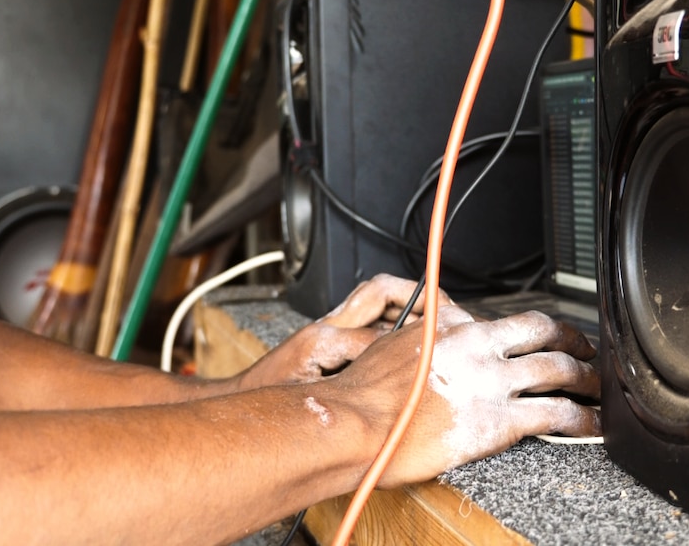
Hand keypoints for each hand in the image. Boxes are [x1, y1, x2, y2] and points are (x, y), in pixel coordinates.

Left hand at [236, 274, 453, 386]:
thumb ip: (351, 366)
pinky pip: (370, 314)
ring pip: (376, 297)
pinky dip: (394, 317)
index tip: (438, 330)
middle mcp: (330, 324)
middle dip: (415, 294)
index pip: (381, 315)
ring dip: (406, 302)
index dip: (413, 323)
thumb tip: (390, 354)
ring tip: (435, 316)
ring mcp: (332, 327)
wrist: (244, 397)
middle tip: (444, 307)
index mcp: (327, 333)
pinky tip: (408, 336)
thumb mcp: (314, 386)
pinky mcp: (332, 335)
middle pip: (380, 290)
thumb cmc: (272, 393)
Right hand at [330, 304, 600, 487]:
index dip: (533, 327)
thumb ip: (423, 341)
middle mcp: (479, 346)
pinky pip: (554, 415)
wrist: (354, 423)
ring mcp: (492, 381)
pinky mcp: (498, 420)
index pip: (506, 318)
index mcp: (453, 327)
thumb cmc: (362, 392)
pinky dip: (581, 418)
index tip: (541, 335)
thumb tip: (431, 345)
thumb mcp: (390, 347)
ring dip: (585, 378)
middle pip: (543, 331)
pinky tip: (591, 425)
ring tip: (597, 387)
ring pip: (557, 369)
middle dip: (573, 340)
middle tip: (586, 349)